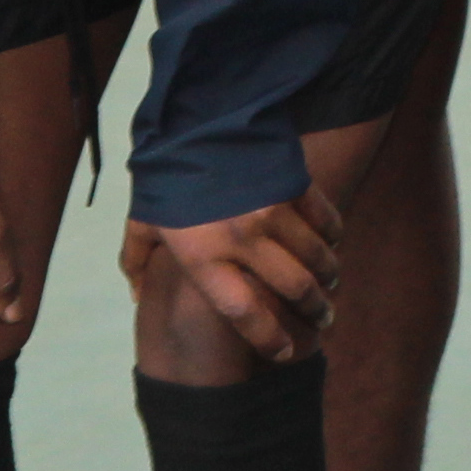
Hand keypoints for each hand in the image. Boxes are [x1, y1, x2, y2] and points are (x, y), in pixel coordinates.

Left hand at [134, 192, 347, 363]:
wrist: (194, 117)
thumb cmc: (166, 177)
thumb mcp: (142, 221)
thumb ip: (136, 262)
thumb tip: (136, 297)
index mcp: (204, 258)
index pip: (245, 314)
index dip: (270, 339)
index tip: (285, 353)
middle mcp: (242, 241)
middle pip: (292, 289)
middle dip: (314, 310)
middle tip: (323, 319)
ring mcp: (272, 211)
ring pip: (315, 257)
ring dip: (329, 276)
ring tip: (331, 285)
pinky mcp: (293, 183)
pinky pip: (325, 219)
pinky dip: (334, 236)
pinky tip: (334, 244)